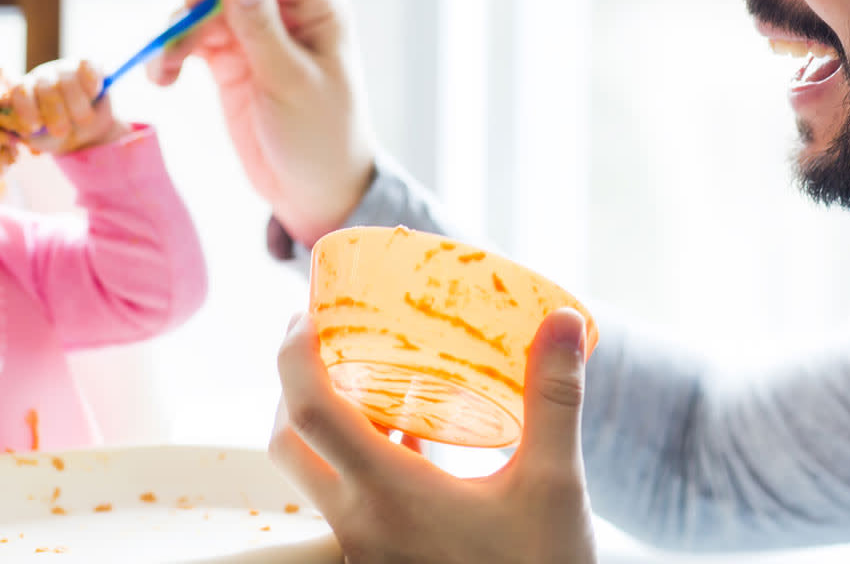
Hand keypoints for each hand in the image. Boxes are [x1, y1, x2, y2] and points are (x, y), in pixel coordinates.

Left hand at [0, 59, 129, 154]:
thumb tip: (12, 123)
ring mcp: (64, 68)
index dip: (26, 110)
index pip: (19, 92)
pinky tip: (93, 95)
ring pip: (68, 80)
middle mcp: (42, 77)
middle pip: (46, 88)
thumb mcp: (38, 138)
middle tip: (62, 132)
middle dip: (55, 114)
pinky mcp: (87, 64)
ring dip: (78, 105)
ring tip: (84, 121)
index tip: (35, 128)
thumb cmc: (59, 134)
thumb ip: (23, 130)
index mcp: (26, 92)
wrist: (89, 131)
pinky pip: (86, 66)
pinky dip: (90, 83)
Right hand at [146, 0, 375, 242]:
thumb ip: (263, 31)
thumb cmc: (319, 137)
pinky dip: (173, 55)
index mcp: (320, 8)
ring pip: (205, 11)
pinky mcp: (232, 61)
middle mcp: (289, 14)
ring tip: (162, 71)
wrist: (314, 190)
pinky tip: (162, 78)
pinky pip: (194, 42)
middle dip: (196, 6)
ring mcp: (257, 36)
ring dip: (177, 34)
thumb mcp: (291, 84)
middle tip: (173, 40)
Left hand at [269, 309, 596, 563]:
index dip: (294, 354)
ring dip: (321, 426)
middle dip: (293, 386)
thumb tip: (561, 320)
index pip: (309, 411)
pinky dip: (354, 462)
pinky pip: (343, 503)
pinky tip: (410, 445)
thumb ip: (554, 398)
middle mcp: (360, 522)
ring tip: (369, 382)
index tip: (307, 311)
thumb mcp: (554, 483)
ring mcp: (365, 549)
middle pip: (289, 444)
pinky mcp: (380, 563)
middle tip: (326, 342)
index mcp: (388, 493)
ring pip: (312, 477)